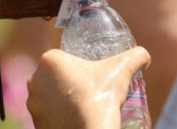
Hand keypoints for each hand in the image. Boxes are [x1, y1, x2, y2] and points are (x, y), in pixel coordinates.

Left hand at [26, 47, 149, 128]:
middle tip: (89, 91)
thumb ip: (135, 57)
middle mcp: (35, 79)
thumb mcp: (122, 70)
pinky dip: (57, 117)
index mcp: (50, 60)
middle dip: (69, 82)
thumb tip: (144, 56)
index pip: (64, 58)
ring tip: (81, 106)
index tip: (91, 75)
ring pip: (49, 96)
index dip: (78, 66)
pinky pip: (46, 115)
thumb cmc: (102, 98)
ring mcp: (32, 102)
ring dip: (61, 99)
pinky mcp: (35, 121)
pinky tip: (72, 119)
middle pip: (55, 76)